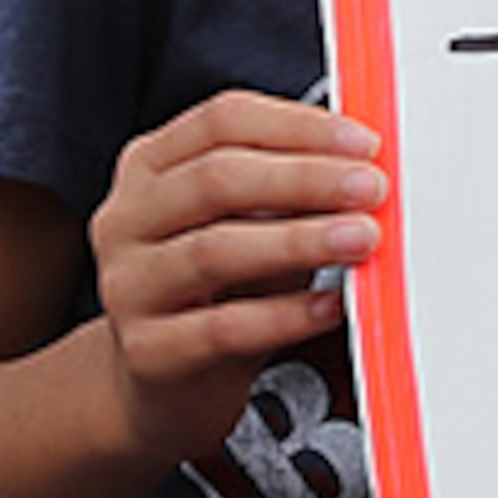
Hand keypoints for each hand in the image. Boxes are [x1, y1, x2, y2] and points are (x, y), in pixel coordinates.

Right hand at [86, 90, 383, 467]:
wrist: (168, 376)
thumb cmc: (225, 280)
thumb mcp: (255, 219)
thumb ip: (297, 186)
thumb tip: (370, 164)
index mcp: (152, 166)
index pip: (222, 121)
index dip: (299, 126)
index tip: (365, 142)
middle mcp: (126, 218)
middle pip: (215, 178)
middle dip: (304, 178)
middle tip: (371, 187)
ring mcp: (129, 285)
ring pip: (214, 250)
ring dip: (299, 240)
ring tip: (361, 239)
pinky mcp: (147, 350)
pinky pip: (222, 328)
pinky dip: (285, 315)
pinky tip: (330, 307)